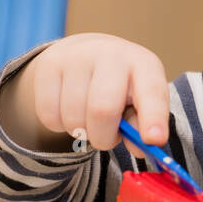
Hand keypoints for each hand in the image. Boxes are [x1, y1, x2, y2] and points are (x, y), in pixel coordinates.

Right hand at [27, 33, 168, 159]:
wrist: (86, 52)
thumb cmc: (121, 86)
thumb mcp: (140, 101)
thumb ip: (143, 126)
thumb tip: (140, 149)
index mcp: (144, 65)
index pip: (152, 92)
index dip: (153, 118)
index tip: (153, 140)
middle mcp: (112, 54)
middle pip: (103, 110)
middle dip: (104, 138)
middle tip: (106, 139)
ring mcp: (77, 56)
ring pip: (73, 118)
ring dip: (81, 133)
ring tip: (88, 120)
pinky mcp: (49, 64)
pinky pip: (49, 115)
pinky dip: (59, 126)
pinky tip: (68, 111)